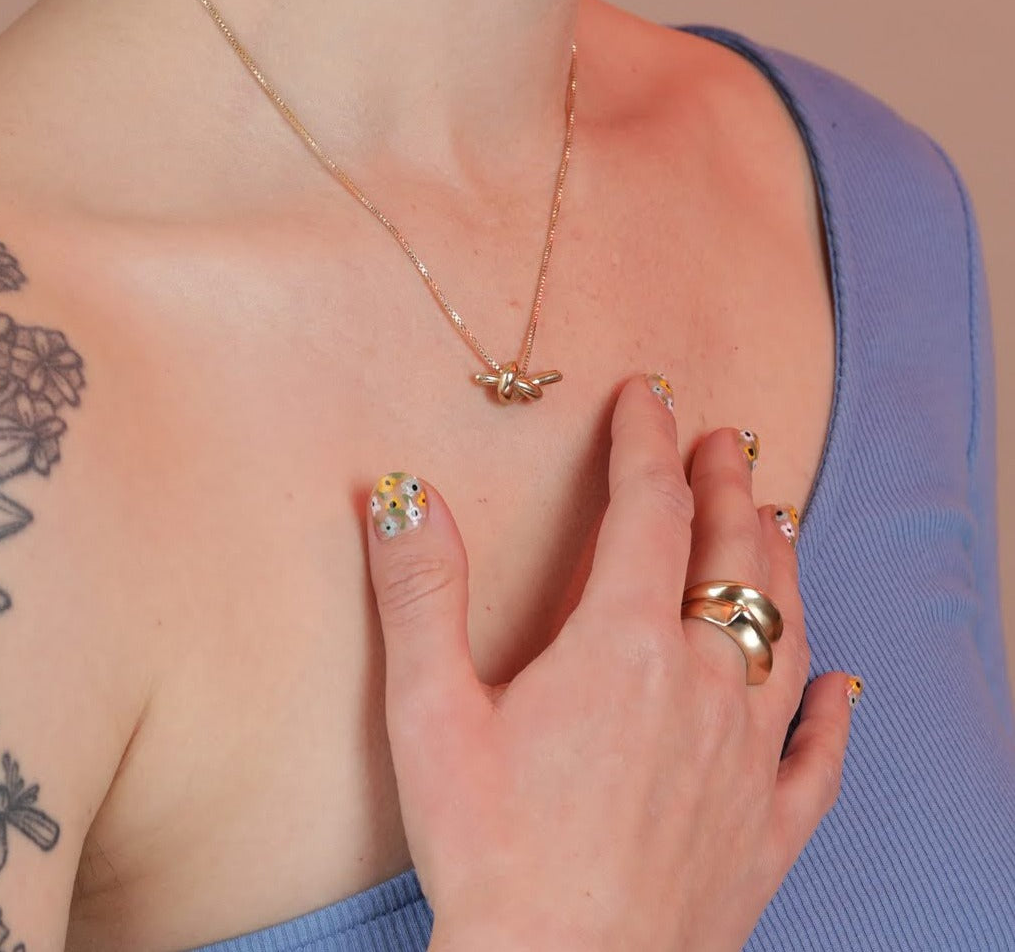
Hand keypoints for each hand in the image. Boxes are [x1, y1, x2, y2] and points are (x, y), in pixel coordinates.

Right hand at [365, 375, 855, 950]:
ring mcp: (746, 760)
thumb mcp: (429, 713)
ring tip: (779, 520)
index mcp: (622, 648)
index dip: (645, 443)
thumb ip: (420, 593)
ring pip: (786, 636)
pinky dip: (834, 711)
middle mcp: (702, 687)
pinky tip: (846, 685)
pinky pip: (819, 757)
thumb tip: (403, 494)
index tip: (648, 395)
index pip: (647, 512)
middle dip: (726, 487)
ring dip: (781, 567)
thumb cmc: (490, 855)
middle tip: (725, 440)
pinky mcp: (766, 831)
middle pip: (731, 559)